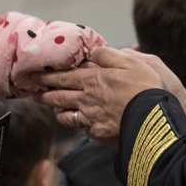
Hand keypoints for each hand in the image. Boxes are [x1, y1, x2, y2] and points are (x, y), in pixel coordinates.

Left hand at [35, 46, 185, 144]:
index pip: (63, 77)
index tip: (35, 77)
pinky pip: (82, 129)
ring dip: (57, 111)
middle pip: (59, 97)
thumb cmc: (143, 86)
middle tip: (34, 93)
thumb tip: (93, 51)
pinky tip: (78, 124)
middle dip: (44, 94)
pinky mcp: (99, 133)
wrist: (152, 117)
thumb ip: (107, 55)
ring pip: (66, 116)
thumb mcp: (128, 61)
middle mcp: (86, 99)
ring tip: (52, 109)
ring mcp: (91, 118)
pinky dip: (77, 125)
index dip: (47, 77)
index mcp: (91, 80)